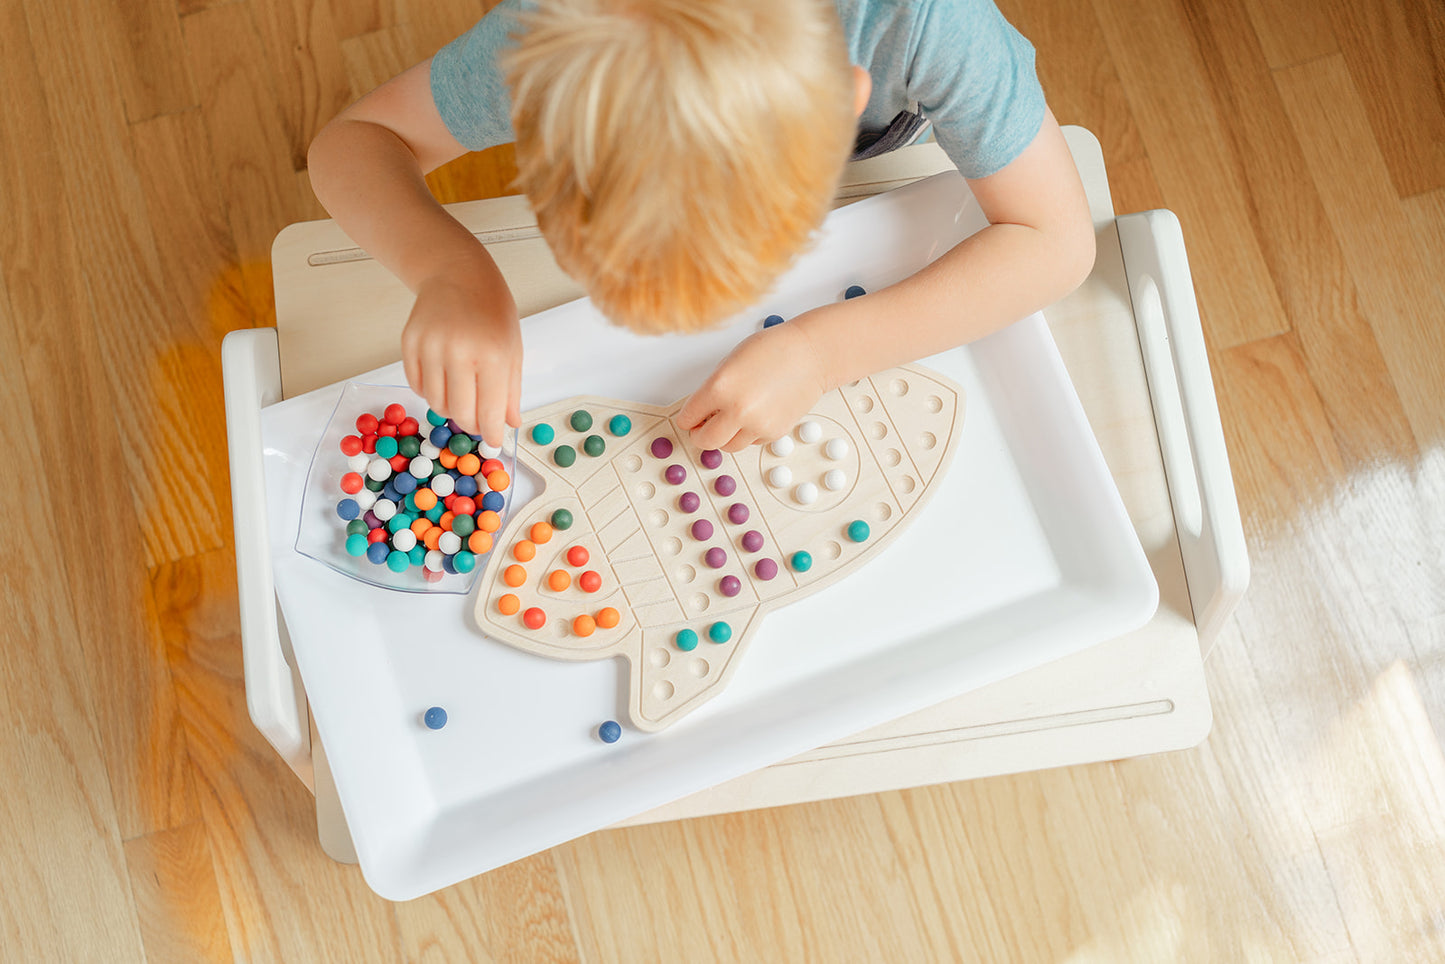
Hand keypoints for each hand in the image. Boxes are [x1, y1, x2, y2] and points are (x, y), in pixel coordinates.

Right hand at [400, 270, 520, 445]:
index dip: (491, 434)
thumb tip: (508, 425)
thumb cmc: (491, 311)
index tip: (493, 443)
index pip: (488, 412)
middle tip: (478, 420)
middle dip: (471, 424)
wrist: (458, 274)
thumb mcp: (512, 349)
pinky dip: (432, 391)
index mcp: (492, 354)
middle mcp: (458, 351)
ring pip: (436, 403)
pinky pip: (417, 385)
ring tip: (463, 393)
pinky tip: (445, 378)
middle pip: (459, 413)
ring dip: (451, 408)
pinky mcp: (409, 343)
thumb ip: (510, 391)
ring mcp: (430, 346)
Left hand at [678, 318, 831, 451]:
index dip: (687, 418)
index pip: (688, 417)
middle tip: (702, 427)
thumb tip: (700, 413)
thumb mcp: (729, 363)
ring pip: (727, 446)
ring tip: (731, 419)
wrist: (810, 355)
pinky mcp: (773, 433)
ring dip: (724, 436)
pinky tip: (754, 414)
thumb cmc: (773, 350)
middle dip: (700, 435)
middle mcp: (737, 410)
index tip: (690, 418)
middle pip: (704, 441)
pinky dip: (747, 433)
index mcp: (719, 387)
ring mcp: (757, 424)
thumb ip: (711, 390)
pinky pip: (750, 442)